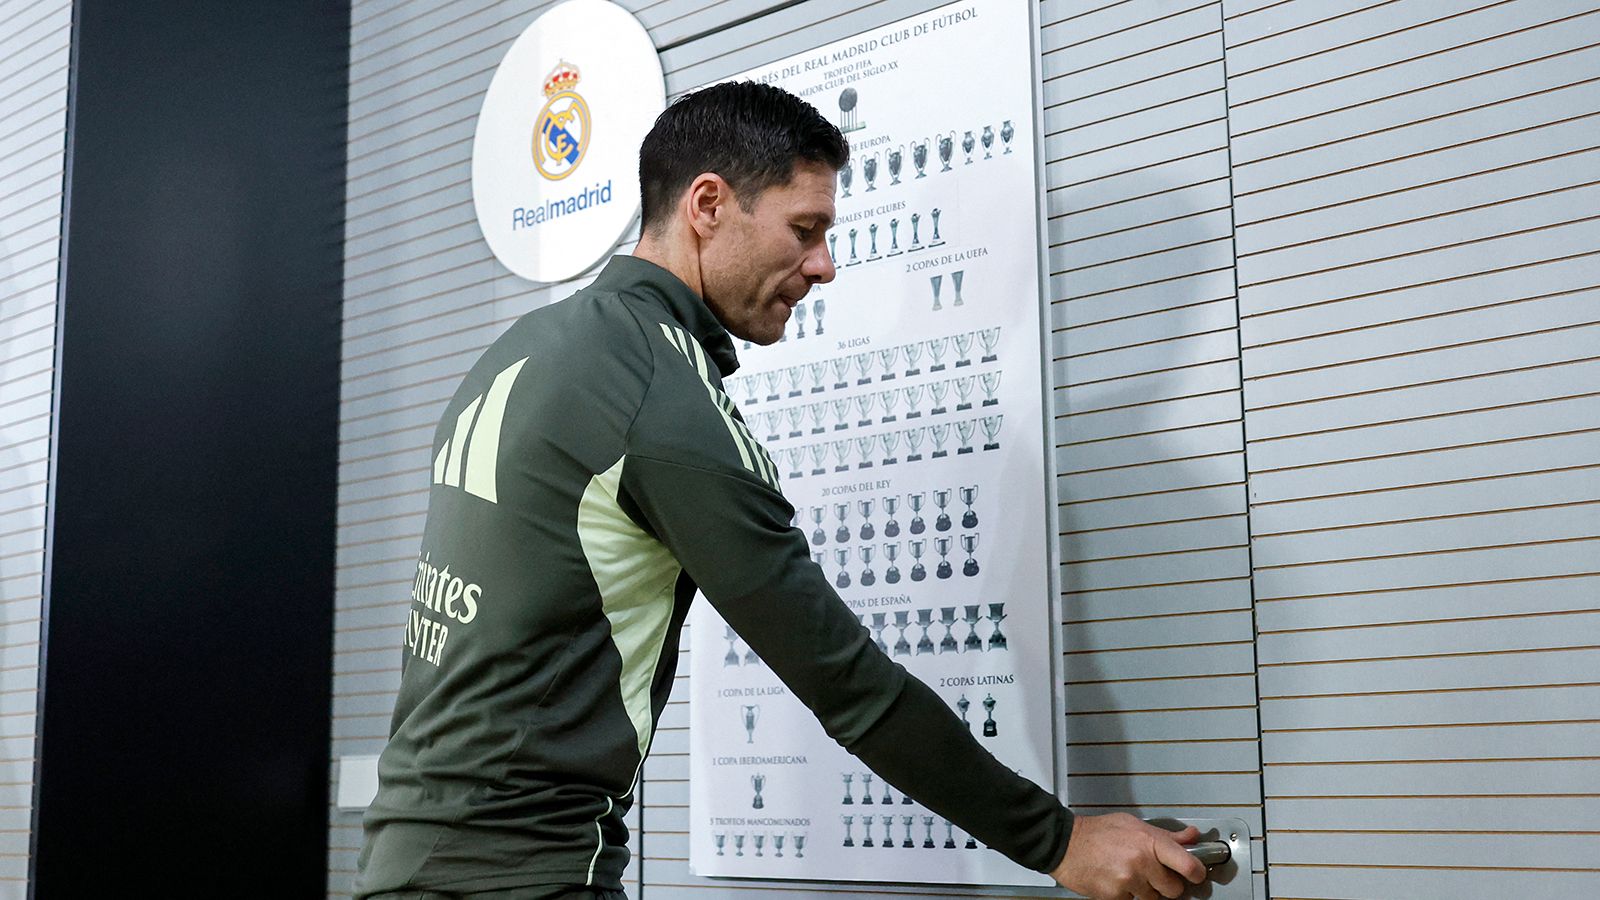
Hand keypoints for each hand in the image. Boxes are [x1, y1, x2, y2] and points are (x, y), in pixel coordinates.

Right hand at [1049, 813, 1207, 899]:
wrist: (1065, 844)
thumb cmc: (1097, 832)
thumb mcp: (1132, 824)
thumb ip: (1164, 835)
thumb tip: (1191, 836)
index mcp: (1149, 841)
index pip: (1188, 865)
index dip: (1197, 873)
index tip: (1195, 875)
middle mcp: (1141, 862)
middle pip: (1174, 890)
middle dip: (1167, 886)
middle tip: (1156, 876)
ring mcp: (1128, 881)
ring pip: (1153, 899)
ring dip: (1146, 892)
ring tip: (1130, 876)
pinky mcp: (1115, 896)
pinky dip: (1127, 896)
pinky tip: (1117, 881)